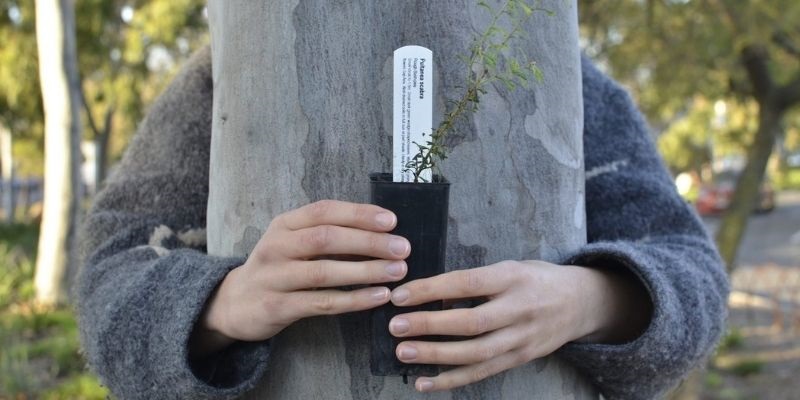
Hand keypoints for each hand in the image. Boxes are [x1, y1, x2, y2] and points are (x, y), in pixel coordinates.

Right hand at [190, 200, 410, 357]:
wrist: (235, 303)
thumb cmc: (278, 268)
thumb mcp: (293, 242)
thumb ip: (328, 233)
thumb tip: (382, 230)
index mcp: (284, 224)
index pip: (324, 211)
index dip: (359, 214)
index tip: (391, 221)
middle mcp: (276, 246)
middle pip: (326, 238)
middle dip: (368, 242)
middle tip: (402, 248)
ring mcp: (274, 277)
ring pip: (325, 272)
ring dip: (365, 271)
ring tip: (397, 272)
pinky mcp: (277, 307)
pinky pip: (322, 302)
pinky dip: (354, 299)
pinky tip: (379, 296)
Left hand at [388, 260, 650, 391]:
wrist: (581, 303)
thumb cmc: (535, 279)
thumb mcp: (510, 267)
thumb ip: (475, 280)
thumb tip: (429, 294)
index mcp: (512, 277)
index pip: (467, 284)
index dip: (431, 290)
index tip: (400, 295)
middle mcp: (519, 309)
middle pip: (471, 323)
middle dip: (430, 326)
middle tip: (396, 326)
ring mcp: (521, 339)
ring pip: (476, 354)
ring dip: (436, 356)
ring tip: (403, 352)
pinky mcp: (519, 359)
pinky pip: (482, 373)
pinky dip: (451, 381)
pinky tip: (423, 382)